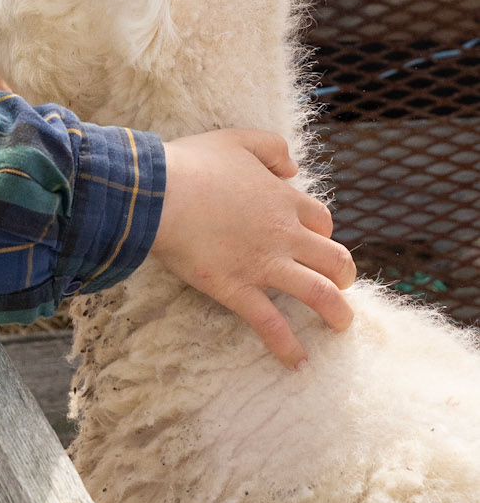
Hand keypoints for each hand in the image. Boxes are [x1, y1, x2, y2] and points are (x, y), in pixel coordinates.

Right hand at [153, 129, 355, 370]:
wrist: (159, 193)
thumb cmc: (193, 163)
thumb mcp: (237, 139)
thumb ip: (272, 148)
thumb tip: (293, 168)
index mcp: (283, 200)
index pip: (321, 221)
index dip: (322, 233)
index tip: (314, 242)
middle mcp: (284, 235)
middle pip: (334, 259)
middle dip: (343, 274)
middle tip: (339, 284)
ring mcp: (264, 265)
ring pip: (319, 294)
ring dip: (337, 313)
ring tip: (341, 326)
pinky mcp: (237, 289)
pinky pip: (271, 325)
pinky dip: (288, 348)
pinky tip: (297, 363)